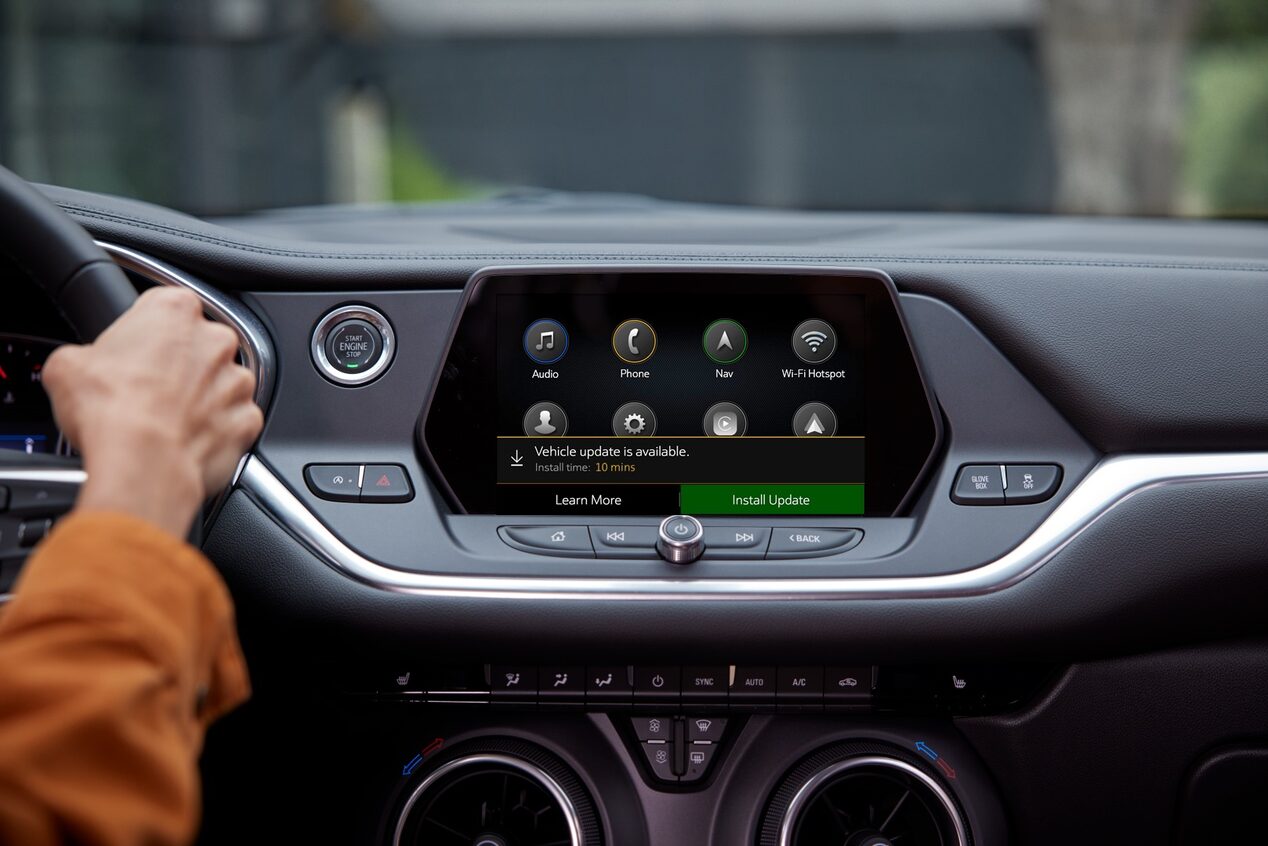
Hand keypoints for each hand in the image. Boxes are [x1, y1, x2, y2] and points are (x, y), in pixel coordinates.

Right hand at [42, 287, 263, 537]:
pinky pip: (235, 421)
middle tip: (146, 390)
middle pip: (198, 345)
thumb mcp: (67, 367)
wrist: (143, 463)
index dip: (145, 332)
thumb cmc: (111, 410)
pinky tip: (188, 441)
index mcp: (174, 310)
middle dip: (177, 365)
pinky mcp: (248, 420)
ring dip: (201, 397)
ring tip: (166, 420)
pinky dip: (217, 431)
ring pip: (222, 384)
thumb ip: (84, 355)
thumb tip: (80, 366)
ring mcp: (238, 381)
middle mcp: (215, 340)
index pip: (163, 307)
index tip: (133, 350)